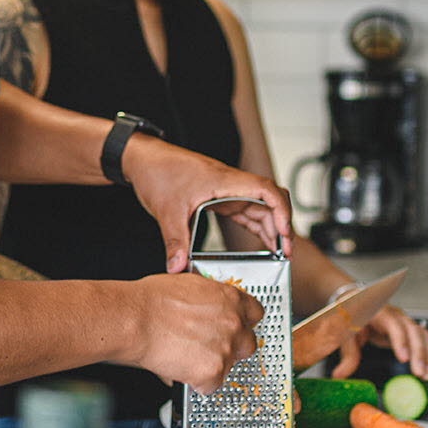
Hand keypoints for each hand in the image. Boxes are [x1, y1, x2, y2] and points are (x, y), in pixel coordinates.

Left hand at [120, 137, 292, 272]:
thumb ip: (175, 242)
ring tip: (278, 253)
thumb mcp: (167, 211)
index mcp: (225, 182)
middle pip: (269, 202)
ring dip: (271, 229)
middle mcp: (231, 185)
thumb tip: (177, 267)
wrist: (143, 159)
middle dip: (281, 226)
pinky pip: (245, 212)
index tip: (284, 234)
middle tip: (285, 252)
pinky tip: (261, 242)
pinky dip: (256, 227)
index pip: (267, 190)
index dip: (281, 211)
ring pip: (260, 208)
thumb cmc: (158, 171)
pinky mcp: (219, 198)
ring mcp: (226, 192)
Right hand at [127, 273, 263, 394]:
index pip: (255, 313)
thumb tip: (207, 307)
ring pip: (229, 367)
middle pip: (249, 344)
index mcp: (230, 299)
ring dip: (212, 365)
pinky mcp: (213, 371)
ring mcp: (226, 349)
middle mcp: (234, 323)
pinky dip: (198, 383)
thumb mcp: (189, 285)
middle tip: (209, 347)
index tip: (233, 328)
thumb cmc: (152, 301)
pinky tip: (182, 369)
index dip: (242, 322)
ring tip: (186, 357)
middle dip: (232, 348)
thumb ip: (209, 299)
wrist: (136, 320)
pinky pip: (212, 385)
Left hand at [328, 306, 427, 380]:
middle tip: (420, 373)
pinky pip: (425, 340)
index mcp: (379, 312)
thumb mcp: (347, 335)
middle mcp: (396, 315)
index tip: (403, 359)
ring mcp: (405, 322)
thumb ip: (347, 355)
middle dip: (419, 353)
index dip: (400, 341)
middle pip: (413, 331)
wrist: (357, 302)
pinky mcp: (410, 330)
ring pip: (423, 335)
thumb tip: (339, 376)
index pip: (393, 325)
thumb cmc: (352, 317)